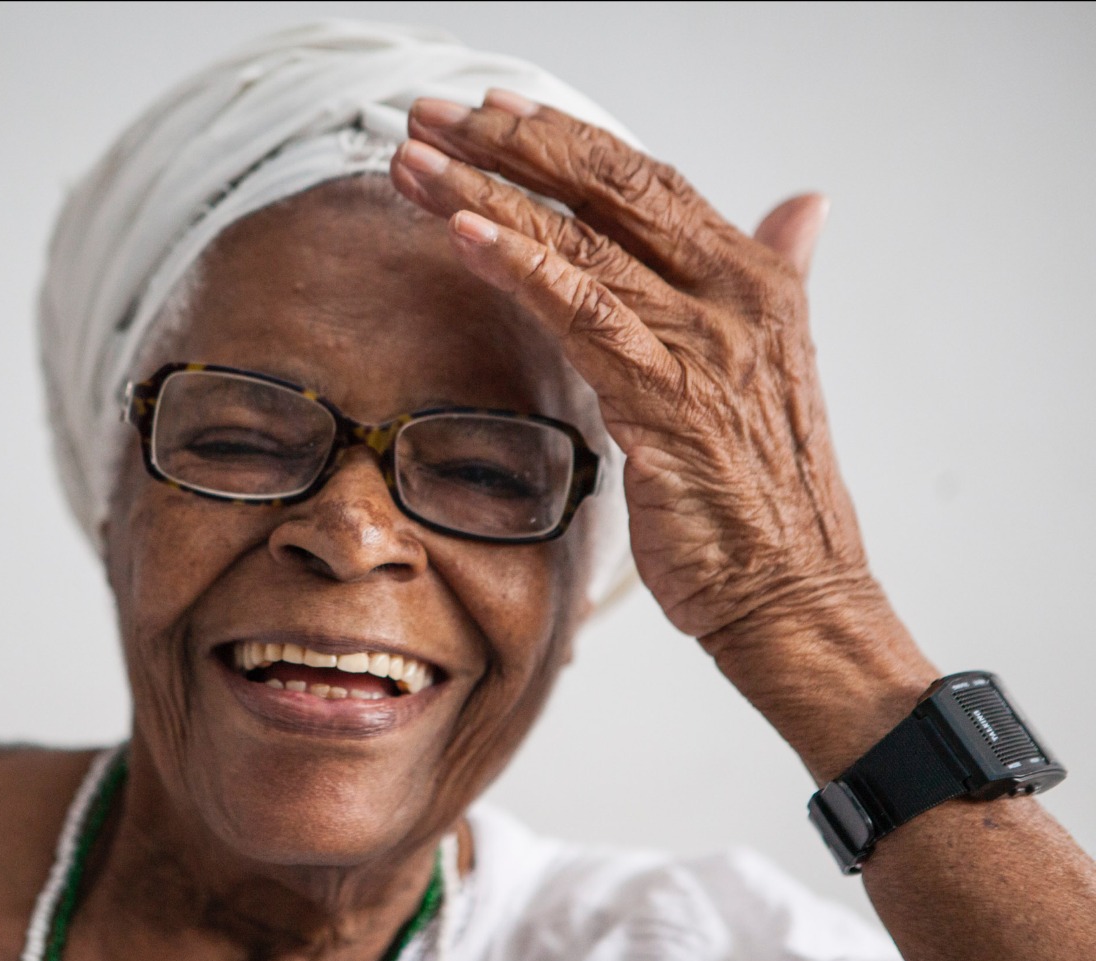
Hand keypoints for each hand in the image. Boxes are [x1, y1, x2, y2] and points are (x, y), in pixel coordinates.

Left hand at [391, 90, 934, 774]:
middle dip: (505, 145)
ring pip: (578, 243)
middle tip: (426, 115)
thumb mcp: (773, 368)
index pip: (643, 180)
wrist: (792, 592)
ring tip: (413, 163)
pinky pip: (581, 314)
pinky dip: (519, 268)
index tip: (486, 111)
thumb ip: (776, 275)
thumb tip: (804, 206)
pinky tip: (461, 235)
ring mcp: (703, 343)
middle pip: (604, 189)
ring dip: (486, 195)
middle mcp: (733, 293)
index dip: (561, 139)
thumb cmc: (764, 496)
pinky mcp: (667, 399)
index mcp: (753, 278)